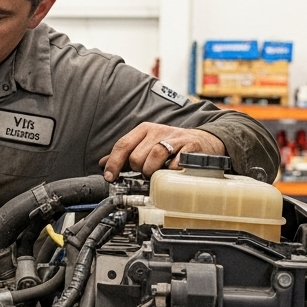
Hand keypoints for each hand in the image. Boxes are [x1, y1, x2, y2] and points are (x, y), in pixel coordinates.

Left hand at [99, 124, 225, 180]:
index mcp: (144, 130)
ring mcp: (175, 138)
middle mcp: (158, 131)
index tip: (109, 177)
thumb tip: (103, 163)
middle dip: (138, 170)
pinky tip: (171, 172)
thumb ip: (126, 154)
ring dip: (152, 172)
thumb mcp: (147, 144)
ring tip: (156, 174)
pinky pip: (175, 162)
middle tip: (146, 172)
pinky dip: (170, 171)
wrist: (204, 141)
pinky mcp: (190, 146)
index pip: (123, 145)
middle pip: (136, 156)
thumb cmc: (172, 145)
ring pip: (153, 157)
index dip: (114, 163)